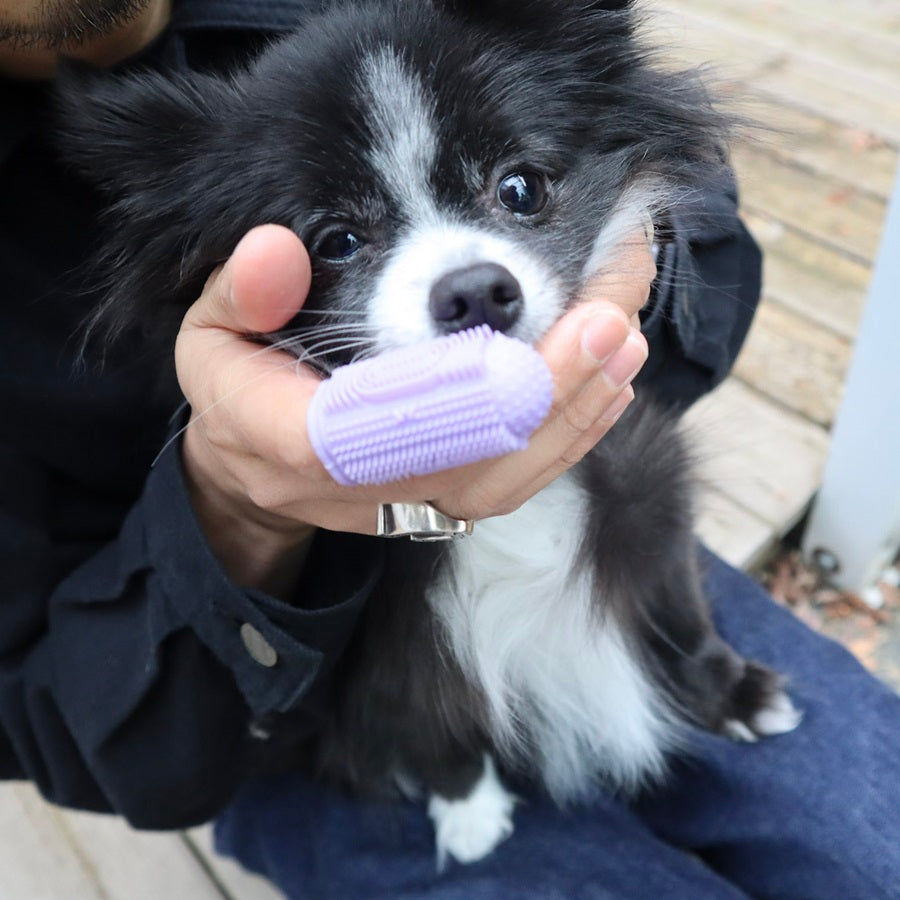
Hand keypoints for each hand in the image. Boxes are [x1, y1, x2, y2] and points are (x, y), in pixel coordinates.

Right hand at [176, 225, 652, 595]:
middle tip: (613, 313)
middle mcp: (361, 488)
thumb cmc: (235, 383)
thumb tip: (276, 249)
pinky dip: (569, 435)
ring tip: (626, 338)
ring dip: (575, 409)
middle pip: (471, 455)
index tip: (524, 335)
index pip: (384, 430)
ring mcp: (410, 503)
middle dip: (550, 386)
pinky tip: (610, 384)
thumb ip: (239, 292)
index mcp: (293, 442)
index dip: (460, 392)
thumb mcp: (210, 330)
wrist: (250, 466)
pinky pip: (516, 482)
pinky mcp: (445, 502)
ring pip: (507, 476)